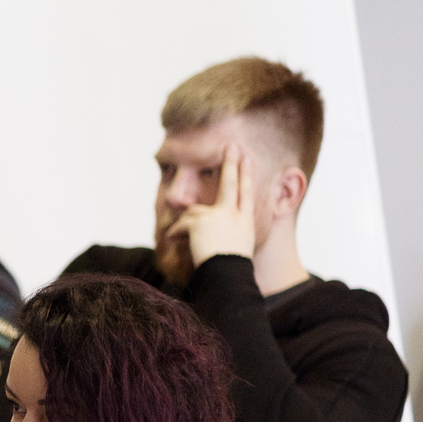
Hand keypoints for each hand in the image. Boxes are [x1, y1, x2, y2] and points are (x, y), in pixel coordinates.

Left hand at [169, 142, 256, 269]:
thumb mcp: (236, 247)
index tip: (248, 158)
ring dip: (186, 225)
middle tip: (232, 146)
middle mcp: (233, 215)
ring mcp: (217, 216)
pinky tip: (174, 240)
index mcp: (244, 221)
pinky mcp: (200, 222)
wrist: (226, 276)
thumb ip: (226, 231)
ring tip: (183, 238)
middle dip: (231, 164)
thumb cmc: (230, 268)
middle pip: (232, 184)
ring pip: (194, 211)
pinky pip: (180, 224)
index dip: (247, 175)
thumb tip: (205, 224)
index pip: (246, 193)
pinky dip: (175, 233)